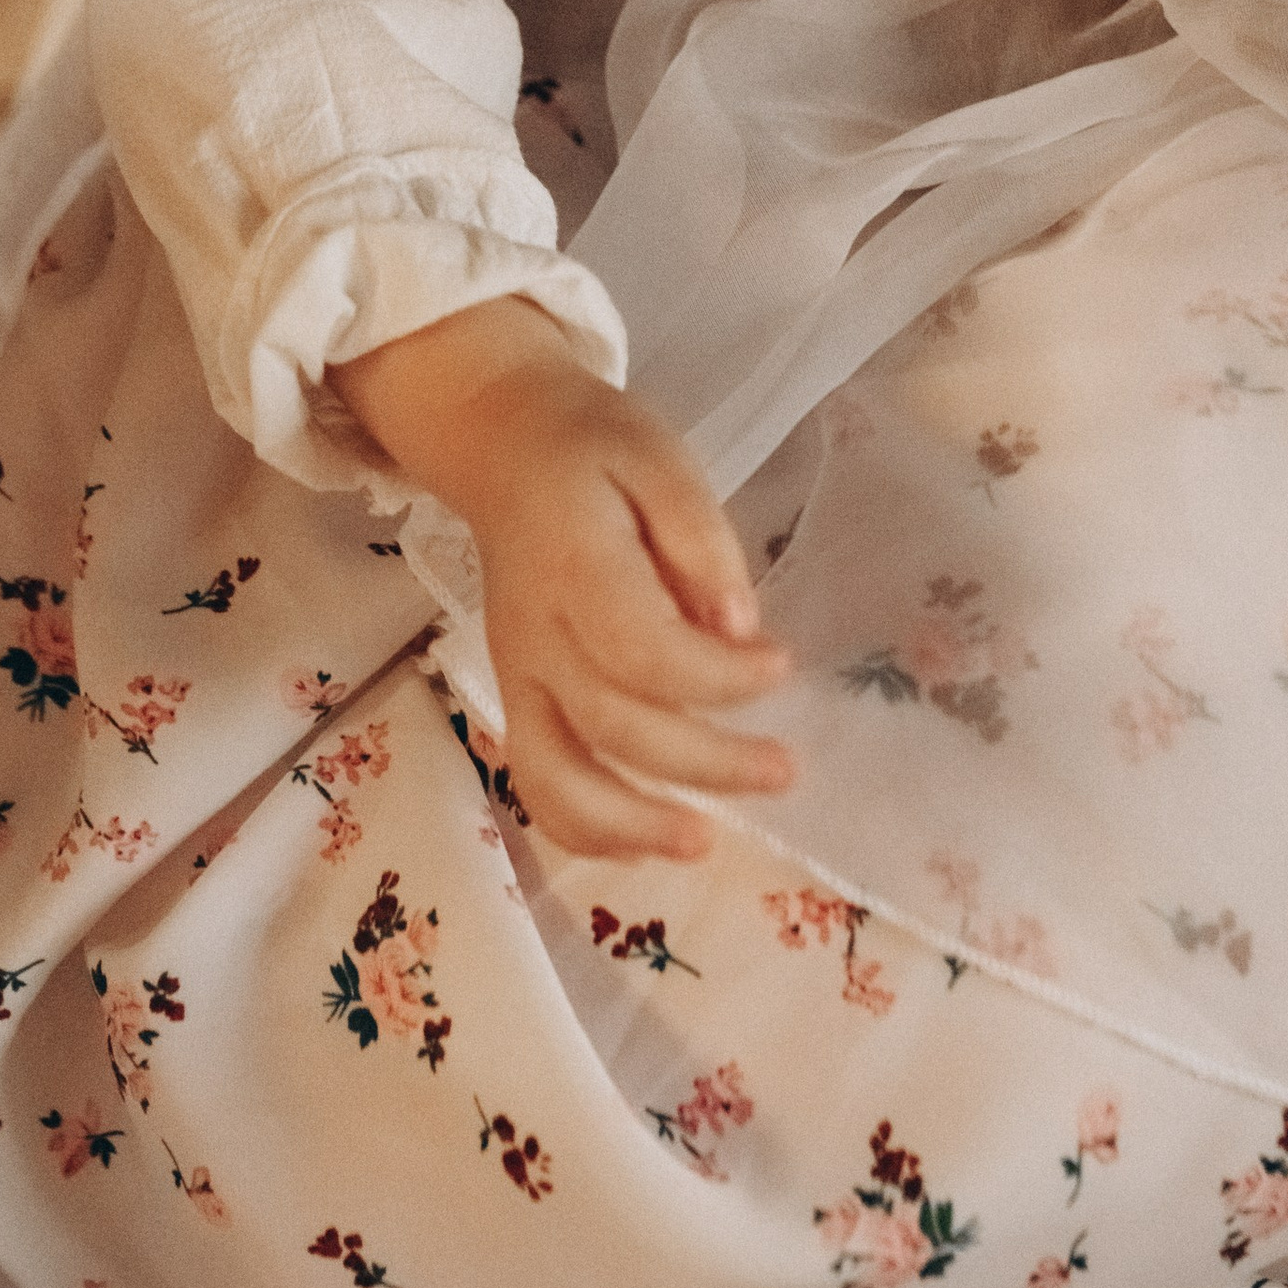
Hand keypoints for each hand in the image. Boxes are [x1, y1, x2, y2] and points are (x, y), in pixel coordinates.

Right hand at [333, 300, 793, 860]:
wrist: (502, 444)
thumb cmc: (594, 449)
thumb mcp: (661, 460)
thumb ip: (701, 540)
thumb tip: (739, 629)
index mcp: (575, 566)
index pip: (643, 649)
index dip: (717, 677)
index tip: (783, 664)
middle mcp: (536, 634)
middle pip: (612, 725)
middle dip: (706, 762)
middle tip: (785, 768)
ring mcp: (517, 674)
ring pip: (556, 777)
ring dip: (630, 825)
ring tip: (705, 843)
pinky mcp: (516, 697)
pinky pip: (535, 782)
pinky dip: (583, 830)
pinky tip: (647, 843)